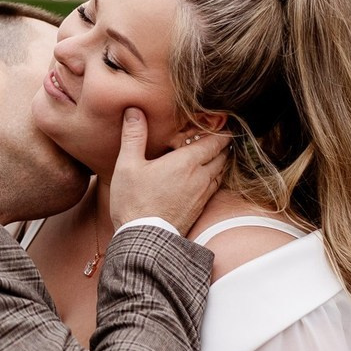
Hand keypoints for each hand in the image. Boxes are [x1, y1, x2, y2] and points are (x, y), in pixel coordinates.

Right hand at [109, 108, 228, 232]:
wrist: (144, 240)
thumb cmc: (134, 202)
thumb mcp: (127, 165)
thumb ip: (133, 136)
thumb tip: (134, 111)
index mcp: (186, 162)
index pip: (214, 141)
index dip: (221, 131)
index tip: (223, 122)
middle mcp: (200, 177)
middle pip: (222, 155)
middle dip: (222, 144)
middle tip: (219, 135)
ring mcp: (203, 194)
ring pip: (221, 171)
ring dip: (220, 160)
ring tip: (214, 153)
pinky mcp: (200, 208)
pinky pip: (215, 186)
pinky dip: (215, 176)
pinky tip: (205, 177)